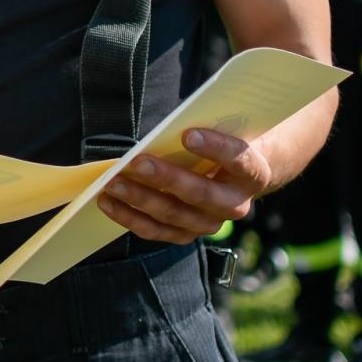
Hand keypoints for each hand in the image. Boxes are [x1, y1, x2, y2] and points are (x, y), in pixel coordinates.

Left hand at [94, 128, 275, 244]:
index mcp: (253, 174)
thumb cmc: (223, 144)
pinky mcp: (187, 234)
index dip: (216, 148)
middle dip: (167, 178)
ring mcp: (210, 223)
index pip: (240, 161)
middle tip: (137, 163)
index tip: (188, 134)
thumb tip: (167, 128)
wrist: (237, 176)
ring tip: (112, 183)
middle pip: (201, 194)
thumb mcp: (224, 131)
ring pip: (174, 215)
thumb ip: (205, 130)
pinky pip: (157, 230)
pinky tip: (107, 202)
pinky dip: (129, 217)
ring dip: (140, 199)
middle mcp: (235, 205)